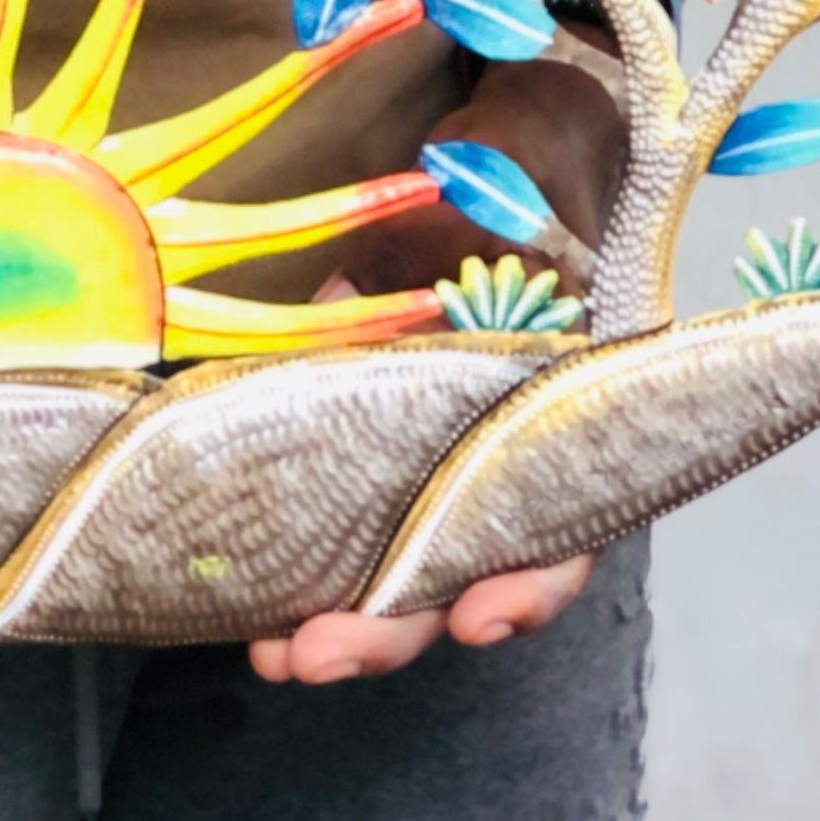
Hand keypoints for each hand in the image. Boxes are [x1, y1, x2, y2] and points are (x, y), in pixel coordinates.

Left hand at [244, 63, 614, 684]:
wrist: (505, 165)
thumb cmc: (507, 193)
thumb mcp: (477, 219)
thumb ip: (430, 273)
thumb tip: (356, 318)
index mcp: (556, 420)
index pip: (559, 535)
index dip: (524, 589)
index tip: (476, 616)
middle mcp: (506, 466)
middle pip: (465, 581)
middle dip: (390, 631)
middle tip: (314, 654)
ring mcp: (442, 468)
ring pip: (407, 578)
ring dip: (344, 625)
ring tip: (274, 655)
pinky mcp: (382, 460)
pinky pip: (355, 532)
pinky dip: (313, 572)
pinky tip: (260, 613)